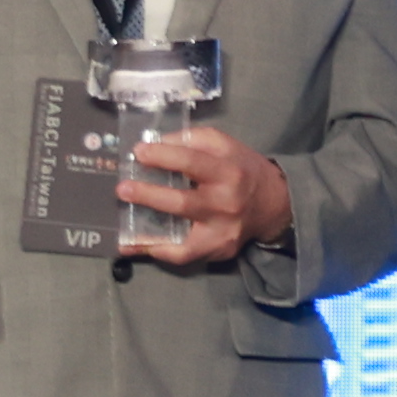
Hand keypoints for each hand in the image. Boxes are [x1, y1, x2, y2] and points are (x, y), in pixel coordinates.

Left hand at [117, 122, 292, 270]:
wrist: (272, 204)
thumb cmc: (241, 170)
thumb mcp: (225, 145)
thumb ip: (193, 140)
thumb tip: (156, 144)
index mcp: (228, 172)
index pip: (191, 162)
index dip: (162, 156)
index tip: (138, 152)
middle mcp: (226, 204)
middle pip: (183, 203)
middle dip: (149, 195)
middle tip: (123, 189)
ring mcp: (222, 231)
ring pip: (181, 239)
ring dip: (148, 235)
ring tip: (124, 231)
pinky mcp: (219, 249)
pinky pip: (184, 255)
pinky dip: (159, 253)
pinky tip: (138, 247)